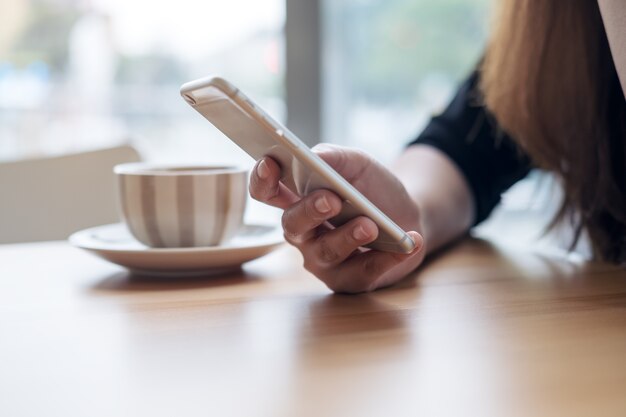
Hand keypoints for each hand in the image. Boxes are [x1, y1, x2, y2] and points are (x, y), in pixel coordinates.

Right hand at [249, 144, 425, 292]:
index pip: (266, 191)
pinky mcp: (351, 280)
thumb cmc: (372, 188)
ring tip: (370, 225)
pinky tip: (410, 243)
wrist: (406, 215)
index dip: (262, 179)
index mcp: (296, 199)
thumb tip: (315, 156)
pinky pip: (364, 273)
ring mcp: (323, 259)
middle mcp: (303, 233)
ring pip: (326, 252)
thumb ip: (335, 157)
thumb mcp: (358, 163)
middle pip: (292, 225)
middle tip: (332, 199)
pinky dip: (388, 259)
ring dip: (348, 237)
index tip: (271, 163)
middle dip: (309, 211)